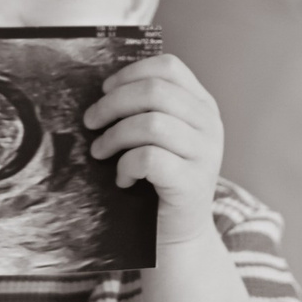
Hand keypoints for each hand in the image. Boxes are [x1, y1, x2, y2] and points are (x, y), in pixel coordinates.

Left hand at [84, 52, 224, 252]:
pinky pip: (149, 158)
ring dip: (114, 136)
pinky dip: (126, 166)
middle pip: (154, 91)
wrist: (179, 234)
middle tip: (91, 122)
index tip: (105, 90)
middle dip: (112, 103)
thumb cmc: (161, 180)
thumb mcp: (162, 136)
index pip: (169, 67)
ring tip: (100, 152)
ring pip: (151, 123)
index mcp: (203, 105)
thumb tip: (103, 88)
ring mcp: (206, 154)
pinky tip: (122, 179)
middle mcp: (210, 125)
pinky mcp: (192, 183)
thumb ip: (145, 109)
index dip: (131, 73)